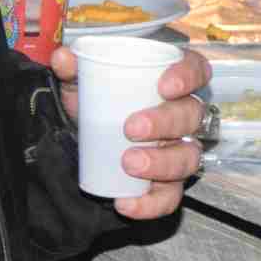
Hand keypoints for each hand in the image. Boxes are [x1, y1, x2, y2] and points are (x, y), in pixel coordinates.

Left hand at [48, 43, 213, 219]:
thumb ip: (73, 67)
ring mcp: (178, 150)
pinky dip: (150, 204)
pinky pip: (170, 197)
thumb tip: (63, 57)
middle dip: (165, 122)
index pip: (197, 70)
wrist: (85, 140)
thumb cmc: (98, 100)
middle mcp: (183, 115)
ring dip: (162, 162)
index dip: (188, 76)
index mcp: (171, 80)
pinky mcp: (166, 183)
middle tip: (131, 128)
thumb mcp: (83, 80)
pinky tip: (125, 202)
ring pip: (189, 157)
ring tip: (129, 163)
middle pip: (192, 115)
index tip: (165, 85)